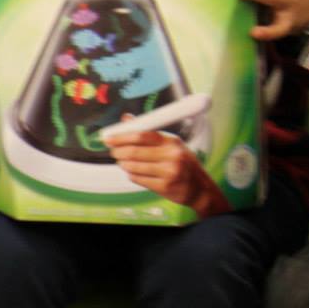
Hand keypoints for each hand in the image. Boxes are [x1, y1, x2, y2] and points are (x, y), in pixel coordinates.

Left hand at [102, 129, 229, 216]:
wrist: (200, 189)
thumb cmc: (183, 164)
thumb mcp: (171, 144)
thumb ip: (148, 133)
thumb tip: (126, 118)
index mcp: (172, 141)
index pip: (141, 135)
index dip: (121, 136)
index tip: (108, 138)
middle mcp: (172, 156)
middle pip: (134, 151)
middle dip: (118, 151)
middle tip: (113, 152)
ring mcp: (169, 172)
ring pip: (133, 166)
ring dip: (123, 164)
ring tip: (124, 163)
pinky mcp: (164, 187)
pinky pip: (137, 179)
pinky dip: (131, 175)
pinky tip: (135, 173)